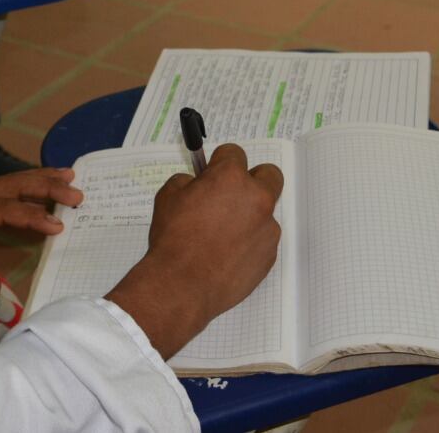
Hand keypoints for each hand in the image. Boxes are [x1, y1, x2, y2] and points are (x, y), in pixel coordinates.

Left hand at [0, 168, 82, 294]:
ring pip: (11, 180)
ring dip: (40, 178)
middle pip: (14, 185)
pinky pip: (3, 184)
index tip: (58, 225)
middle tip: (77, 192)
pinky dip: (26, 182)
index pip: (5, 210)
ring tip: (69, 173)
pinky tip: (38, 183)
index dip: (32, 217)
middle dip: (47, 187)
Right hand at [105, 144, 283, 358]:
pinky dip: (249, 243)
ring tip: (222, 236)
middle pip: (269, 174)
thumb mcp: (168, 196)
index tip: (211, 175)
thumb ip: (188, 182)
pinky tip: (227, 256)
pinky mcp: (270, 254)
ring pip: (264, 212)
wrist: (182, 285)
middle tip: (231, 196)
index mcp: (231, 178)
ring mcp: (267, 228)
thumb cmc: (173, 239)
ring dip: (248, 216)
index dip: (219, 163)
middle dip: (252, 180)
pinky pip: (262, 240)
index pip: (234, 153)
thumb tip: (198, 183)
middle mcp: (256, 198)